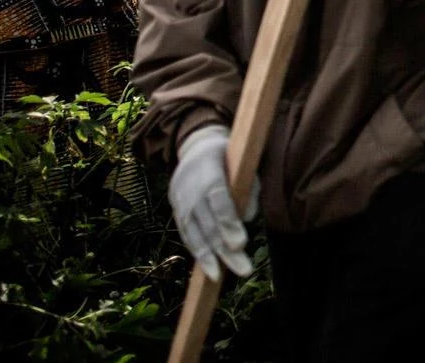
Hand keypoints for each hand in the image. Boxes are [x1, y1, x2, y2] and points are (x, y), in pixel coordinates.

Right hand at [170, 125, 258, 282]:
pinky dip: (197, 252)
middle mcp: (190, 189)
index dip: (228, 222)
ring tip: (221, 278)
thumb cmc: (228, 156)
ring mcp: (180, 201)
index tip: (241, 243)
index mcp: (208, 171)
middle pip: (208, 223)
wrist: (195, 146)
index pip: (218, 200)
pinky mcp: (176, 211)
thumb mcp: (243, 163)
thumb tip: (247, 219)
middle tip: (244, 270)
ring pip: (195, 233)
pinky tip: (209, 270)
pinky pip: (186, 235)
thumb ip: (249, 189)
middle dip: (225, 249)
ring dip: (209, 258)